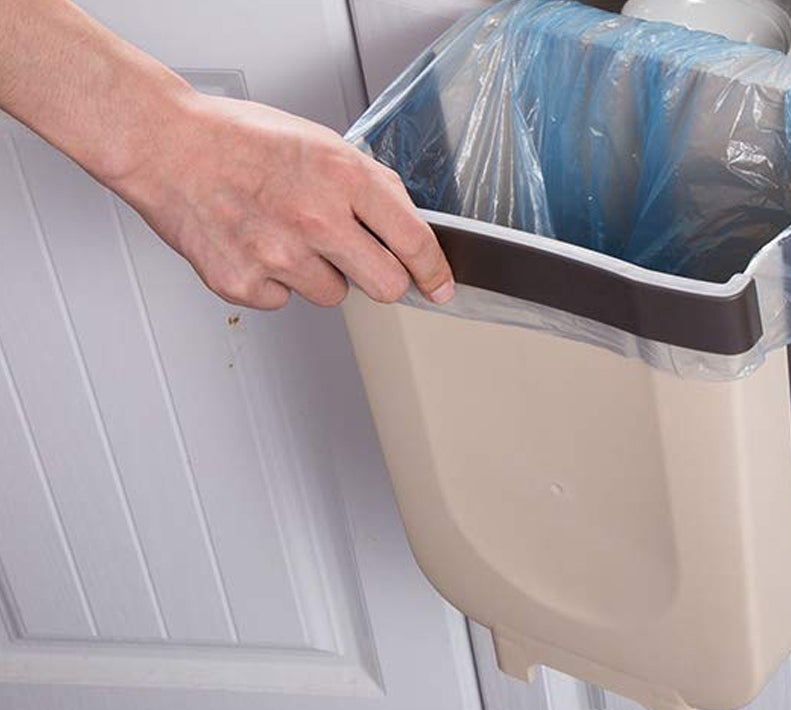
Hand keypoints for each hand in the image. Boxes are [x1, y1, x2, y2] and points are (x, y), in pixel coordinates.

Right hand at [108, 92, 454, 311]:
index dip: (434, 271)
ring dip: (317, 273)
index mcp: (341, 176)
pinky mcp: (245, 283)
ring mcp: (279, 255)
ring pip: (333, 295)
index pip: (414, 241)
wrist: (161, 143)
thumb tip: (409, 223)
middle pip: (387, 287)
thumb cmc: (236, 139)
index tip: (441, 287)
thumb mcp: (317, 142)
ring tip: (282, 233)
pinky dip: (272, 281)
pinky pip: (283, 300)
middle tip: (355, 258)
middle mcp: (315, 218)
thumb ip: (368, 184)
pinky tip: (252, 243)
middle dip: (380, 278)